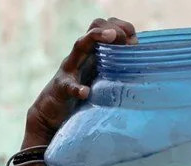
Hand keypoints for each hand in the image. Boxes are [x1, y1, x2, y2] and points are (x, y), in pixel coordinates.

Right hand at [23, 17, 136, 145]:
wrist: (52, 113)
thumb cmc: (82, 95)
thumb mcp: (100, 79)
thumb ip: (116, 70)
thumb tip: (138, 65)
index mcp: (92, 54)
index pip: (106, 27)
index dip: (122, 28)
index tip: (136, 41)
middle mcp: (80, 56)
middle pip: (94, 28)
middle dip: (111, 28)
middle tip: (126, 38)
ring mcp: (69, 69)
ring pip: (79, 45)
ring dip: (95, 38)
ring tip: (112, 36)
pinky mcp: (61, 88)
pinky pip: (68, 85)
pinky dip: (77, 88)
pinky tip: (85, 92)